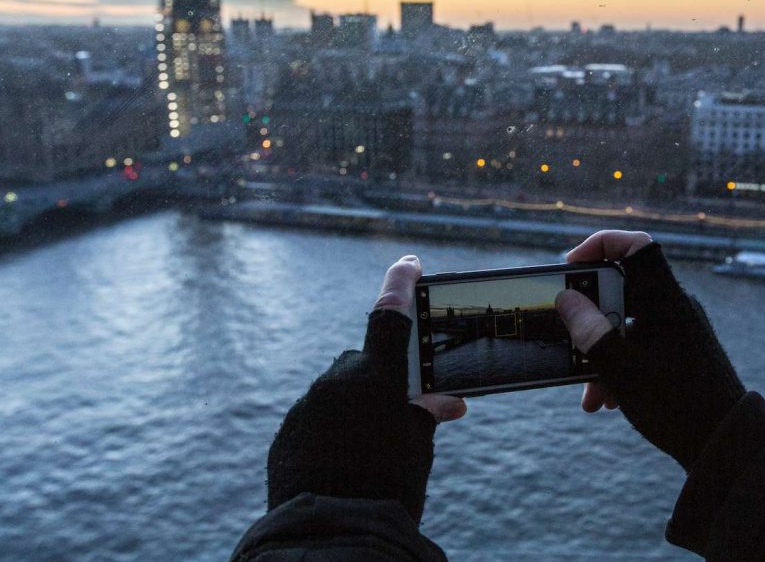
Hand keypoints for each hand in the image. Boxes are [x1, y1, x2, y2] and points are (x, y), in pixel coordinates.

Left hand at [266, 256, 465, 521]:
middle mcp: (336, 382)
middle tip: (399, 412)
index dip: (400, 285)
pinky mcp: (287, 433)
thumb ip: (425, 414)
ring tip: (371, 451)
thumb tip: (444, 403)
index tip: (408, 263)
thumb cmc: (389, 485)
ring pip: (338, 393)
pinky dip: (331, 432)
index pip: (390, 316)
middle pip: (364, 364)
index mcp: (375, 377)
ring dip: (355, 409)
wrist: (332, 533)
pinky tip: (344, 462)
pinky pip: (315, 419)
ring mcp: (307, 407)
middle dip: (381, 380)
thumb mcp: (417, 447)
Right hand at [556, 230, 744, 470]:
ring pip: (627, 325)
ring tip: (589, 392)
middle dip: (591, 319)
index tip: (571, 268)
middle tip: (570, 338)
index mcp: (665, 299)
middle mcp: (674, 308)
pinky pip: (640, 347)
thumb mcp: (622, 370)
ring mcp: (678, 331)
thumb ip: (590, 331)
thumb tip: (566, 299)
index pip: (636, 245)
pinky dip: (620, 367)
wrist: (727, 445)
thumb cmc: (677, 404)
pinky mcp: (679, 353)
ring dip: (602, 352)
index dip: (601, 245)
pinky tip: (608, 400)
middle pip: (622, 291)